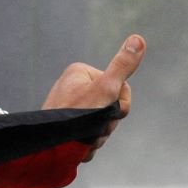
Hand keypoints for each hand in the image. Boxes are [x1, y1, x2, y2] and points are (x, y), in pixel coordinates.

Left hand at [43, 34, 143, 153]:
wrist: (49, 148)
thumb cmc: (76, 117)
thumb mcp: (106, 89)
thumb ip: (122, 66)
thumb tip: (138, 39)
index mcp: (80, 72)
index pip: (120, 87)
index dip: (120, 105)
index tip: (107, 111)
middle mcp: (72, 87)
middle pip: (110, 106)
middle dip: (107, 123)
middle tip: (94, 129)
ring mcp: (68, 107)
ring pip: (100, 122)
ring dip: (98, 135)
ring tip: (85, 139)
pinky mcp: (65, 126)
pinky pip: (87, 133)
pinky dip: (87, 142)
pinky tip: (79, 145)